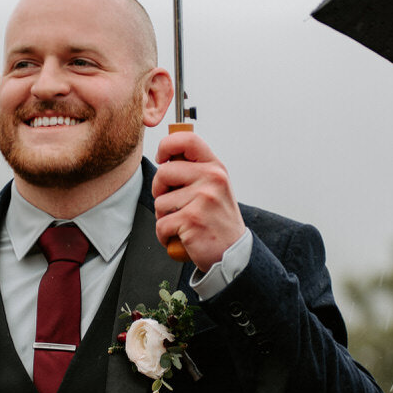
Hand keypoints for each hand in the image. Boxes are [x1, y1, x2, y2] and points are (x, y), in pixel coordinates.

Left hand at [152, 130, 246, 272]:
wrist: (232, 252)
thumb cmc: (218, 220)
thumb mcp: (215, 187)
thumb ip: (195, 170)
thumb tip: (168, 155)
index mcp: (215, 168)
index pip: (187, 140)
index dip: (166, 145)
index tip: (162, 158)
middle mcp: (212, 179)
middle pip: (163, 172)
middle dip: (159, 191)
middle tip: (173, 204)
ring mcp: (203, 199)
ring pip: (159, 202)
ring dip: (164, 217)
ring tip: (182, 223)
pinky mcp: (192, 220)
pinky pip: (161, 224)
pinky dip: (165, 235)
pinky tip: (180, 237)